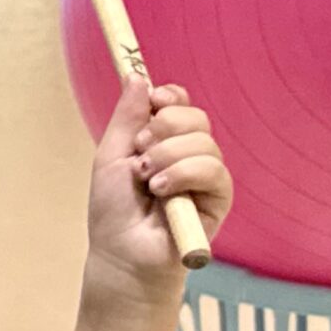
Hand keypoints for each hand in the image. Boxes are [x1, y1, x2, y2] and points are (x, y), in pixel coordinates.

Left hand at [86, 76, 233, 304]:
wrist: (122, 254)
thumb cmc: (114, 211)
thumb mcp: (111, 157)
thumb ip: (126, 117)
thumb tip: (138, 76)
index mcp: (165, 142)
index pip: (181, 104)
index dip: (171, 97)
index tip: (155, 99)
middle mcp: (189, 155)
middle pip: (194, 116)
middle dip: (163, 129)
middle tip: (141, 156)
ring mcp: (206, 177)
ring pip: (203, 142)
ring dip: (168, 157)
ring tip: (148, 182)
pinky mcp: (219, 199)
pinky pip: (214, 170)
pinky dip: (185, 174)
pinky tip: (163, 191)